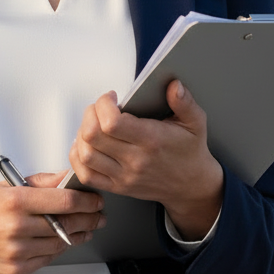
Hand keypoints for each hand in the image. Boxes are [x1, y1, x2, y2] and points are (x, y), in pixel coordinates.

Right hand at [0, 172, 104, 273]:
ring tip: (85, 229)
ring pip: (60, 243)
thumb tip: (66, 177)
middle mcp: (17, 226)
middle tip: (98, 216)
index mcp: (16, 201)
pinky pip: (48, 258)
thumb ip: (40, 182)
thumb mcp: (6, 188)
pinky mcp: (16, 269)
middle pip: (67, 223)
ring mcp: (17, 251)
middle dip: (88, 219)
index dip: (87, 201)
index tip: (96, 200)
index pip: (64, 200)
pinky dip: (59, 249)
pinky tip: (64, 241)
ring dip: (77, 236)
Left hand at [69, 80, 223, 240]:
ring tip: (94, 124)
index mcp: (152, 141)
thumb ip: (185, 102)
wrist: (191, 186)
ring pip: (85, 155)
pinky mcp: (117, 187)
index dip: (103, 105)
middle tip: (99, 108)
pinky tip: (86, 145)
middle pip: (92, 136)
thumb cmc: (190, 151)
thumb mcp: (195, 123)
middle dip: (89, 114)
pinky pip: (86, 175)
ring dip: (82, 134)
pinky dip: (78, 157)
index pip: (112, 123)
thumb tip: (174, 86)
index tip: (111, 97)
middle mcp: (135, 160)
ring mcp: (124, 176)